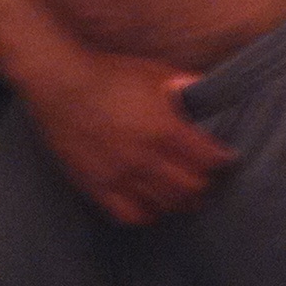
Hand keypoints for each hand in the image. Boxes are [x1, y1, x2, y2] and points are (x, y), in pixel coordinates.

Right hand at [20, 52, 233, 225]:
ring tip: (182, 193)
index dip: (222, 160)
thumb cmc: (108, 73)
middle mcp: (146, 159)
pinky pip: (129, 214)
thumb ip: (183, 84)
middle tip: (206, 178)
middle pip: (191, 189)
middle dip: (205, 184)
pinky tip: (150, 204)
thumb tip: (203, 88)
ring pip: (164, 205)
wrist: (60, 83)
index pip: (208, 159)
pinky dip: (146, 213)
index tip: (225, 158)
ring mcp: (121, 176)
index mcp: (165, 129)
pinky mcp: (98, 186)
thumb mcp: (153, 71)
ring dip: (179, 201)